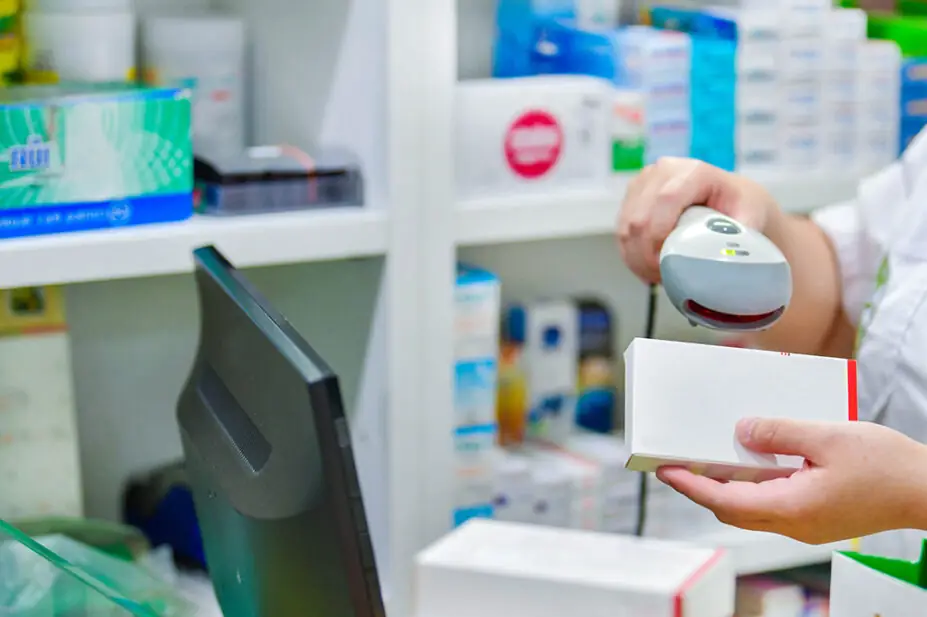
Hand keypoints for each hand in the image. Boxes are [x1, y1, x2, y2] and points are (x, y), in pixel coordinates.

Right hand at [617, 158, 782, 282]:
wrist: (729, 198)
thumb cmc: (740, 205)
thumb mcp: (751, 215)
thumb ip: (741, 233)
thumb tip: (729, 256)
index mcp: (692, 171)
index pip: (665, 200)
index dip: (660, 235)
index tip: (667, 264)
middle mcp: (662, 171)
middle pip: (639, 218)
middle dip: (646, 256)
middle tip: (663, 278)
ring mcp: (643, 183)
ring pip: (625, 229)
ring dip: (637, 259)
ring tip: (657, 275)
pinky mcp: (631, 198)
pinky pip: (620, 233)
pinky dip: (631, 256)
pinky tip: (647, 268)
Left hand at [657, 418, 926, 543]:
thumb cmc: (887, 467)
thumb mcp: (827, 436)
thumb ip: (780, 433)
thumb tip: (743, 431)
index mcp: (792, 507)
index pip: (724, 501)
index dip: (690, 485)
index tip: (665, 470)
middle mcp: (794, 523)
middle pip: (732, 509)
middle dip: (700, 487)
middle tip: (677, 464)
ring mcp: (805, 524)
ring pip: (751, 509)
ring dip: (725, 486)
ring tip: (704, 459)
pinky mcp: (816, 516)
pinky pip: (772, 503)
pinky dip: (752, 486)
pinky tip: (749, 463)